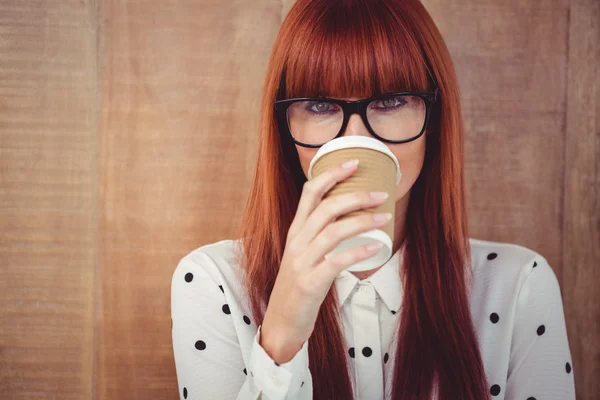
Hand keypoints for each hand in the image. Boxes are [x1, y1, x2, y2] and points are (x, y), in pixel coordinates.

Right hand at [260, 159, 391, 362]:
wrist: (282, 320)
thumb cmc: (298, 285)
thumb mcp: (304, 253)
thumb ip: (319, 234)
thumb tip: (351, 215)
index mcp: (296, 231)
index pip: (309, 192)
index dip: (331, 174)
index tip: (354, 163)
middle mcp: (297, 241)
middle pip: (325, 208)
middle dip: (355, 196)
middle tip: (380, 194)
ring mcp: (302, 262)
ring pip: (333, 231)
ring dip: (362, 221)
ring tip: (385, 217)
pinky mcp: (310, 282)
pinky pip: (337, 262)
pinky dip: (359, 251)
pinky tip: (377, 246)